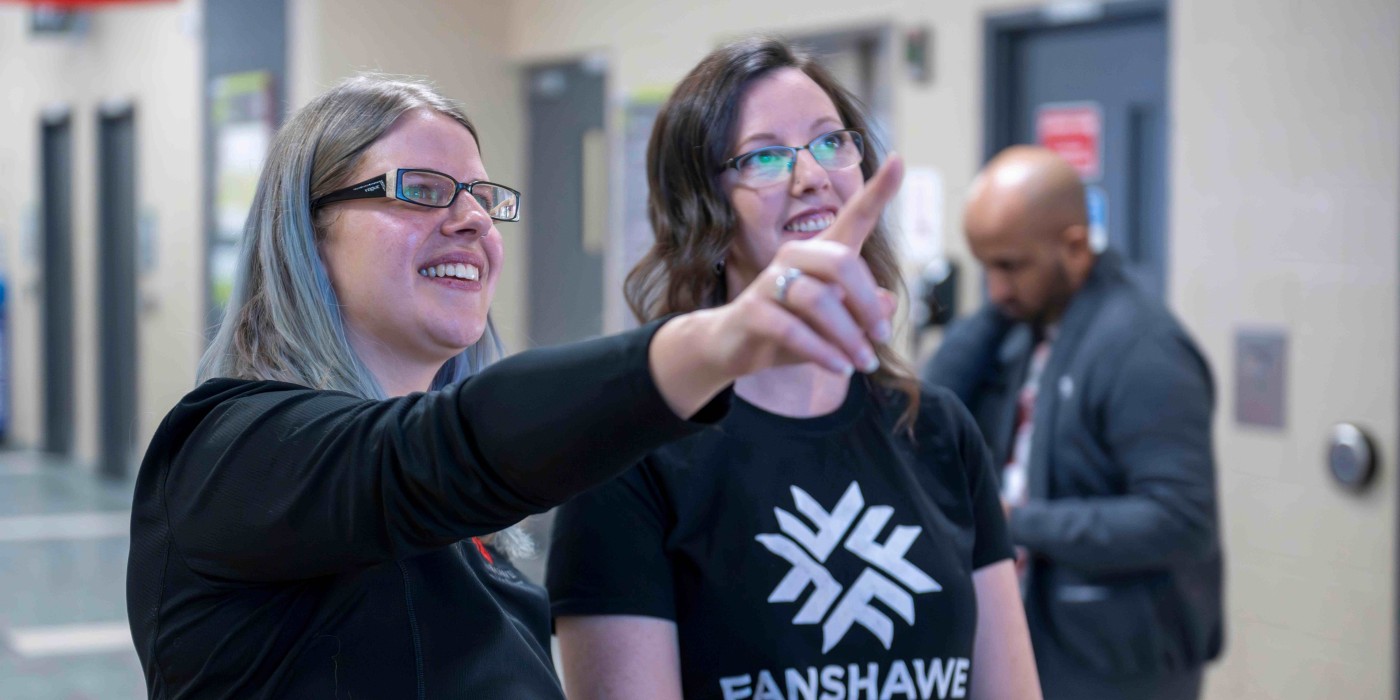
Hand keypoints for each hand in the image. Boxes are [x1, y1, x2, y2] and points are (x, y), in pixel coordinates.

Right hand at [648, 156, 904, 417]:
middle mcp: (794, 256)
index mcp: (820, 253)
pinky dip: (822, 352)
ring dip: (848, 336)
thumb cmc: (791, 329)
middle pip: (841, 262)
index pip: (853, 216)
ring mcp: (770, 282)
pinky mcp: (752, 311)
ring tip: (863, 363)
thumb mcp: (836, 326)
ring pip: (818, 299)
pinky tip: (839, 368)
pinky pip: (792, 329)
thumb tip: (885, 302)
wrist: (734, 349)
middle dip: (866, 302)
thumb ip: (863, 313)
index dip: (877, 190)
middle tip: (882, 336)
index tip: (899, 160)